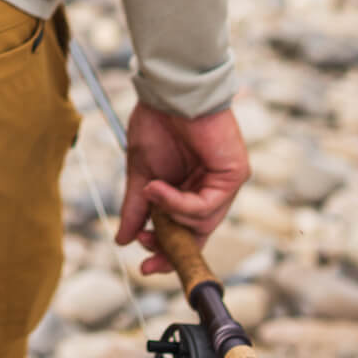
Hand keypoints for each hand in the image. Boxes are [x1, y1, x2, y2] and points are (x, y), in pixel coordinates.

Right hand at [115, 102, 248, 274]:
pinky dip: (181, 203)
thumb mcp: (142, 171)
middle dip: (171, 248)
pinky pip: (207, 206)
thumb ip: (137, 206)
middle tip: (147, 253)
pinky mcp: (235, 174)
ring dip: (171, 215)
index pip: (184, 231)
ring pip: (201, 223)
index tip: (144, 266)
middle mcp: (211, 189)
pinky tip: (160, 189)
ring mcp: (225, 183)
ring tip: (150, 192)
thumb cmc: (157, 122)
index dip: (166, 251)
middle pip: (197, 234)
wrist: (169, 91)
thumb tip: (123, 239)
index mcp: (190, 188)